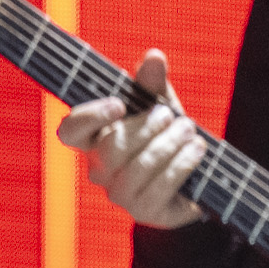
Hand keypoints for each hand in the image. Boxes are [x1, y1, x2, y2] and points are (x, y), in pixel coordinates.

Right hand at [55, 49, 204, 229]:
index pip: (69, 131)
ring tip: (190, 131)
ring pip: (136, 168)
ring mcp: (120, 195)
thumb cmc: (168, 135)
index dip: (88, 118)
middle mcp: (100, 171)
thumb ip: (154, 83)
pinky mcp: (145, 212)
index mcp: (94, 141)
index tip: (118, 104)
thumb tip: (153, 55)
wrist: (198, 173)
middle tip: (171, 116)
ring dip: (168, 145)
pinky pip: (160, 187)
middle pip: (110, 148)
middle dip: (146, 128)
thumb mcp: (162, 105)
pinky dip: (182, 163)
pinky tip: (198, 149)